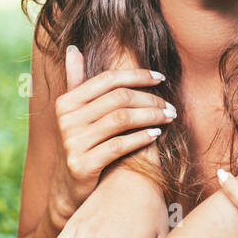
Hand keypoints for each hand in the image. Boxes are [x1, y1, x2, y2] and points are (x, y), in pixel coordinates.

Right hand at [48, 45, 175, 222]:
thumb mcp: (75, 113)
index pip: (109, 80)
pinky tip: (156, 134)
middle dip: (150, 99)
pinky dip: (141, 138)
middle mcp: (66, 119)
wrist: (68, 189)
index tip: (161, 78)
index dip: (138, 75)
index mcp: (67, 101)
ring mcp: (73, 142)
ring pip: (122, 120)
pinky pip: (119, 146)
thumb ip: (77, 81)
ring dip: (151, 116)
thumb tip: (74, 48)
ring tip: (169, 117)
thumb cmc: (81, 145)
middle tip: (170, 105)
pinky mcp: (82, 165)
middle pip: (119, 99)